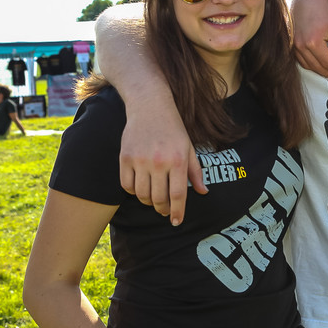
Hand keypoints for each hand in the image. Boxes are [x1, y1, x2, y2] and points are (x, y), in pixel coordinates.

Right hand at [119, 99, 203, 224]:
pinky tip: (140, 189)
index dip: (177, 212)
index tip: (176, 222)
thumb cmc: (173, 128)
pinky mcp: (124, 158)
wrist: (150, 106)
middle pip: (159, 198)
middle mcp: (159, 162)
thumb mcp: (189, 148)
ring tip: (153, 200)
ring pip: (142, 194)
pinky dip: (133, 192)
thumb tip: (203, 192)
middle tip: (165, 211)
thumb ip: (195, 172)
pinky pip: (126, 185)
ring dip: (148, 202)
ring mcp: (140, 160)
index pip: (178, 195)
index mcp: (178, 160)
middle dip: (163, 209)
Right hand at [291, 0, 327, 77]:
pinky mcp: (291, 44)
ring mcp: (294, 46)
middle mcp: (301, 46)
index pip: (327, 63)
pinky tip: (319, 64)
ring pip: (308, 66)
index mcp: (313, 42)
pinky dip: (310, 65)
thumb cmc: (323, 10)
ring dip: (320, 71)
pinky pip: (300, 60)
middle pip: (317, 67)